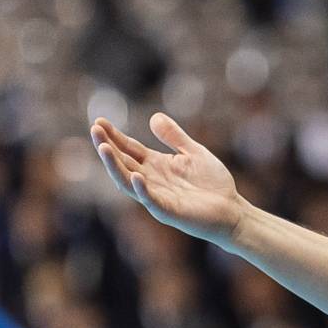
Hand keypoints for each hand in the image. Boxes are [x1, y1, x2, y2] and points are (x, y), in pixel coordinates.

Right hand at [91, 114, 247, 248]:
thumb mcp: (193, 152)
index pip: (129, 149)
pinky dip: (143, 190)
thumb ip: (175, 137)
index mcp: (156, 165)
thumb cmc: (212, 183)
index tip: (99, 121)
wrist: (232, 210)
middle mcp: (151, 180)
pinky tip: (137, 176)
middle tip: (95, 130)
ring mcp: (158, 196)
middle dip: (107, 147)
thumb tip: (154, 116)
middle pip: (123, 162)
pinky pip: (151, 201)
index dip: (114, 136)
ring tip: (104, 148)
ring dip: (115, 167)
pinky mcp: (169, 211)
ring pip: (129, 182)